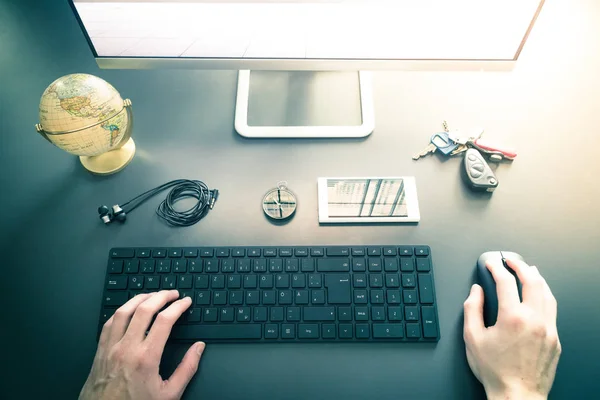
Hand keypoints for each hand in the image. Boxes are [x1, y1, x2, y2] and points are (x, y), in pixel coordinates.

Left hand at [80, 291, 204, 399]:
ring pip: (124, 311)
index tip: (186, 302)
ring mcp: (110, 348)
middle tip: (172, 293)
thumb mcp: (169, 395)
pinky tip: (129, 309)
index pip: (164, 320)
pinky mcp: (100, 351)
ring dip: (140, 298)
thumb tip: (199, 348)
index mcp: (146, 358)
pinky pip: (109, 322)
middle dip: (161, 296)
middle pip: (144, 309)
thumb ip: (187, 369)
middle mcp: (126, 348)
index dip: (178, 306)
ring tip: (153, 295)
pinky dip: (122, 310)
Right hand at [463, 259, 560, 399]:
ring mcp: (548, 329)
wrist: (517, 395)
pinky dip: (545, 296)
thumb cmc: (495, 371)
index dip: (496, 267)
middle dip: (520, 266)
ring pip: (547, 293)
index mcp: (512, 318)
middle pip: (532, 281)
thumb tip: (476, 292)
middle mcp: (534, 320)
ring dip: (537, 278)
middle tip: (511, 261)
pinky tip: (539, 295)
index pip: (505, 281)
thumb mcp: (472, 338)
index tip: (491, 263)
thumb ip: (472, 309)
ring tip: (529, 271)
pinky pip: (552, 310)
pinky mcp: (555, 339)